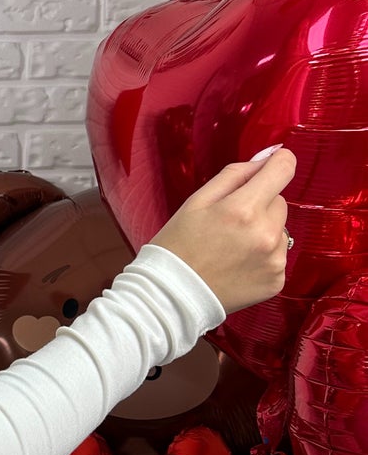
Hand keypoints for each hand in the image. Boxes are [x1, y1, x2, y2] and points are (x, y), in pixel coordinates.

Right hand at [149, 144, 296, 315]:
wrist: (172, 297)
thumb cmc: (178, 246)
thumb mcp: (197, 200)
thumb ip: (235, 174)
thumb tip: (268, 157)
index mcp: (244, 209)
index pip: (284, 169)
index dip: (277, 163)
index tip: (269, 167)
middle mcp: (266, 234)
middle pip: (280, 201)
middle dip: (260, 205)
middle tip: (230, 222)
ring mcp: (274, 260)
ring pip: (281, 229)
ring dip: (263, 232)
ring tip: (232, 247)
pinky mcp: (277, 280)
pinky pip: (278, 255)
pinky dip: (263, 257)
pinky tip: (238, 265)